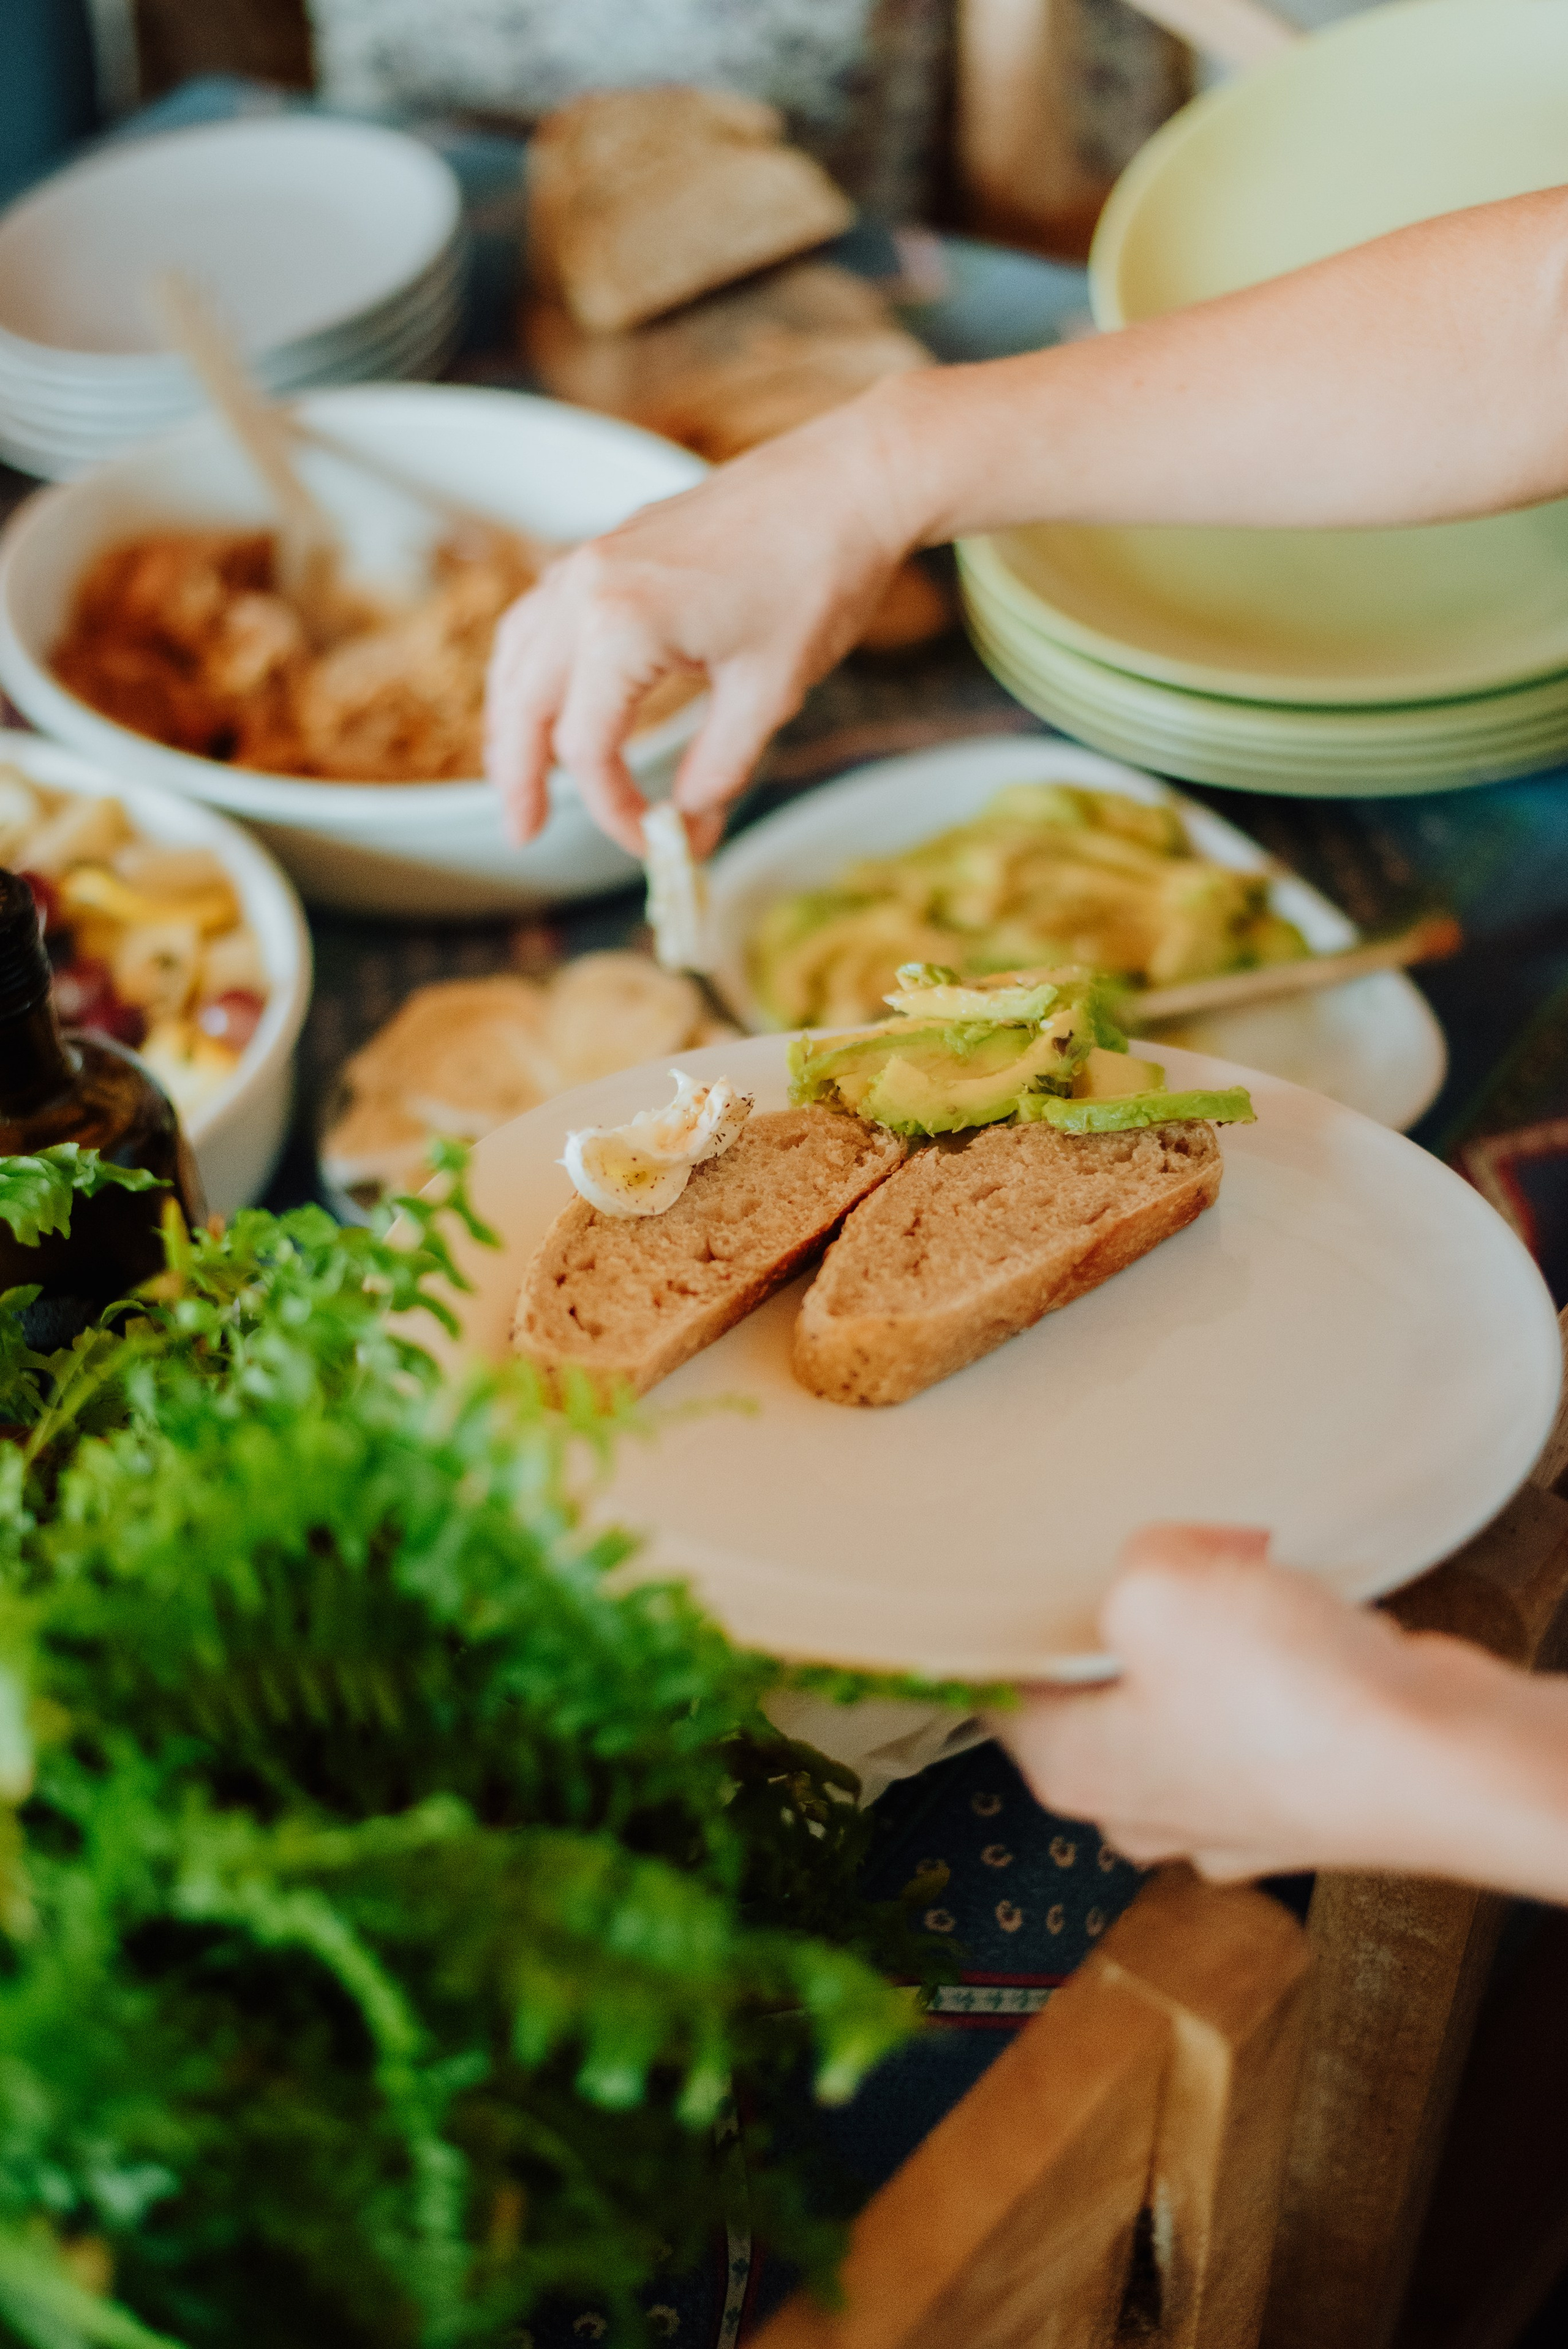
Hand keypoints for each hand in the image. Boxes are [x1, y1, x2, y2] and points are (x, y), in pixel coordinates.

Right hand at [484, 391, 914, 855]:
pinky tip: (550, 697)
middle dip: (519, 775)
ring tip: (522, 775)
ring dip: (514, 719)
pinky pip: (543, 615)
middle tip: (521, 833)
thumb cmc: (816, 577)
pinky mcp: (609, 548)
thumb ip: (717, 769)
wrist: (846, 482)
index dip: (613, 810)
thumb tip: (688, 829)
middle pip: (525, 701)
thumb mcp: (769, 693)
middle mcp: (585, 586)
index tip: (652, 843)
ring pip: (518, 653)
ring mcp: (590, 559)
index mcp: (620, 624)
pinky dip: (534, 666)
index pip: (588, 748)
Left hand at [996, 1525, 1451, 1881]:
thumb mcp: (1158, 1583)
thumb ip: (1129, 1558)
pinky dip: (1280, 1657)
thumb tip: (1163, 1558)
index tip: (1028, 1568)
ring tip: (1244, 1585)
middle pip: (1095, 1683)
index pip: (997, 1685)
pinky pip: (1261, 1703)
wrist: (1442, 1761)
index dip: (1014, 1614)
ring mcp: (1225, 1804)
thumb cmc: (1296, 1707)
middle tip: (1162, 1558)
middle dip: (1128, 1609)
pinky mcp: (1300, 1789)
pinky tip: (1300, 1625)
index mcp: (1073, 1768)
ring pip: (1183, 1687)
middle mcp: (1142, 1802)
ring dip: (1213, 1627)